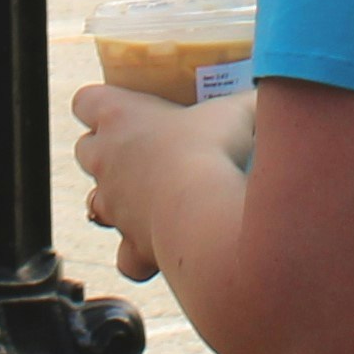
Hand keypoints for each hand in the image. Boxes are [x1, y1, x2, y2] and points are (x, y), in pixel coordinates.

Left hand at [70, 81, 250, 286]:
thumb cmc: (213, 150)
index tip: (123, 106)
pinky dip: (141, 255)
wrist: (206, 215)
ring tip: (155, 198)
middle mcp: (107, 161)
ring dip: (119, 201)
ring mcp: (115, 207)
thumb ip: (247, 100)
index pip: (86, 101)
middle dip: (108, 151)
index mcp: (121, 117)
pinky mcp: (132, 247)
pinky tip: (164, 248)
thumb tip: (268, 97)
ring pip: (95, 202)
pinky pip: (126, 256)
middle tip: (148, 151)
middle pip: (86, 149)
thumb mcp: (237, 110)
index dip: (100, 103)